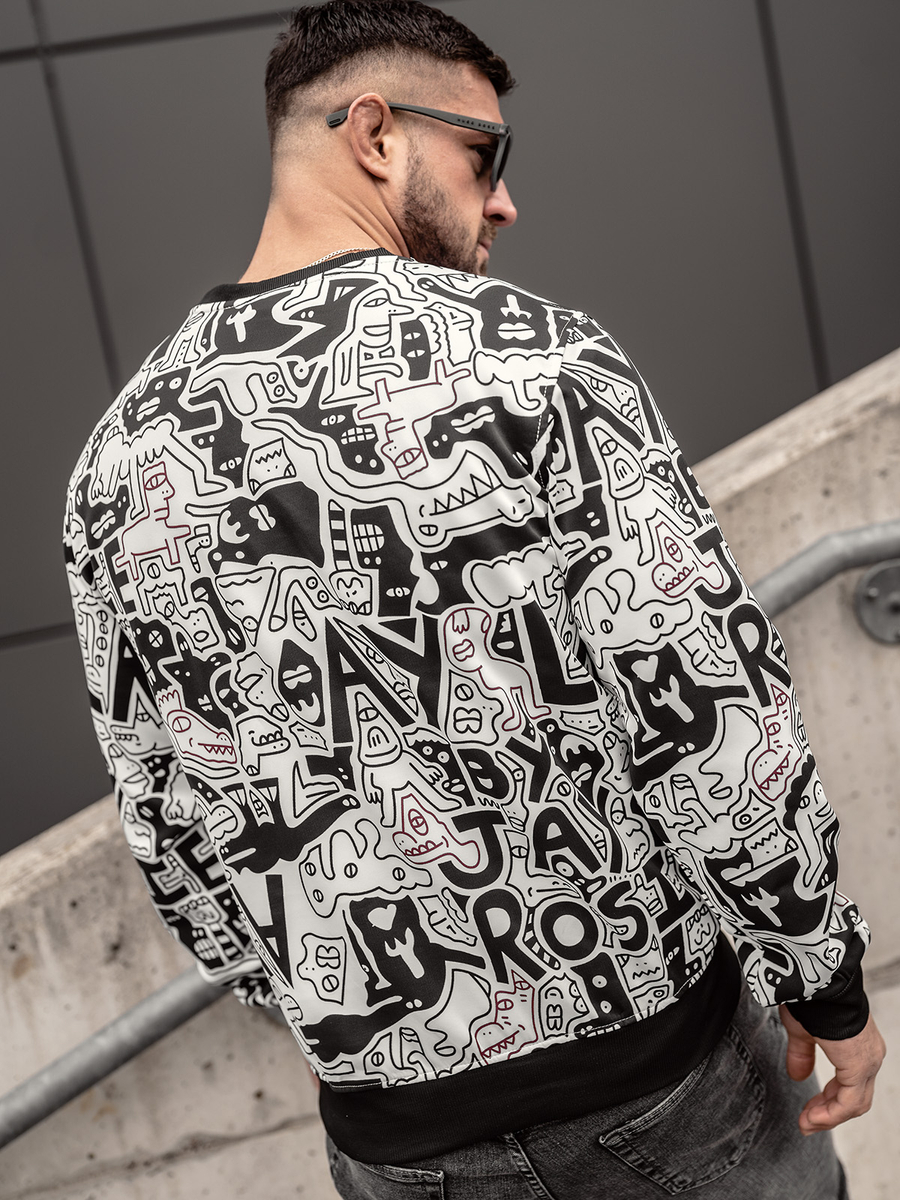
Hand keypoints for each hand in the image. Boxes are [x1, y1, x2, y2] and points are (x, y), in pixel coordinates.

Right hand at [779, 1006, 885, 1133]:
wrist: (817, 980)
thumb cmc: (810, 996)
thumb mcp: (802, 1030)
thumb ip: (802, 1053)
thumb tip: (797, 1076)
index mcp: (857, 1044)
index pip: (849, 1083)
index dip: (828, 1100)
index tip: (808, 1111)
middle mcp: (869, 1054)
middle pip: (854, 1097)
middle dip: (827, 1111)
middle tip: (806, 1122)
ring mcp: (868, 1061)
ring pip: (854, 1102)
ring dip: (827, 1117)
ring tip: (805, 1124)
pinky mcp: (860, 1066)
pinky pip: (848, 1101)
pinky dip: (830, 1114)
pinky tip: (811, 1118)